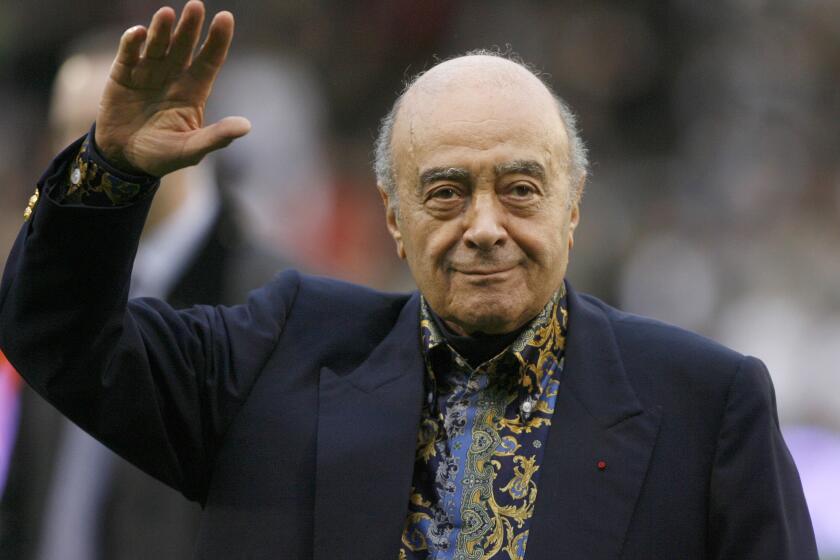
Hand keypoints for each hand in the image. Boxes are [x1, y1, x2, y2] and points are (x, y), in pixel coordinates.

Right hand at [95, 1, 250, 176]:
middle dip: (190, 28)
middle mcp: (173, 76)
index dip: (217, 40)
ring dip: (162, 30)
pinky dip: (133, 43)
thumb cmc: (162, 155)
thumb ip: (217, 137)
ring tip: (167, 14)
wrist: (124, 160)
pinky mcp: (123, 75)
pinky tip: (139, 34)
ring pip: (157, 45)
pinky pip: (129, 54)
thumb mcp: (191, 149)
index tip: (225, 18)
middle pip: (184, 47)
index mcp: (193, 91)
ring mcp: (147, 72)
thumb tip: (246, 126)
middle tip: (196, 6)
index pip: (209, 60)